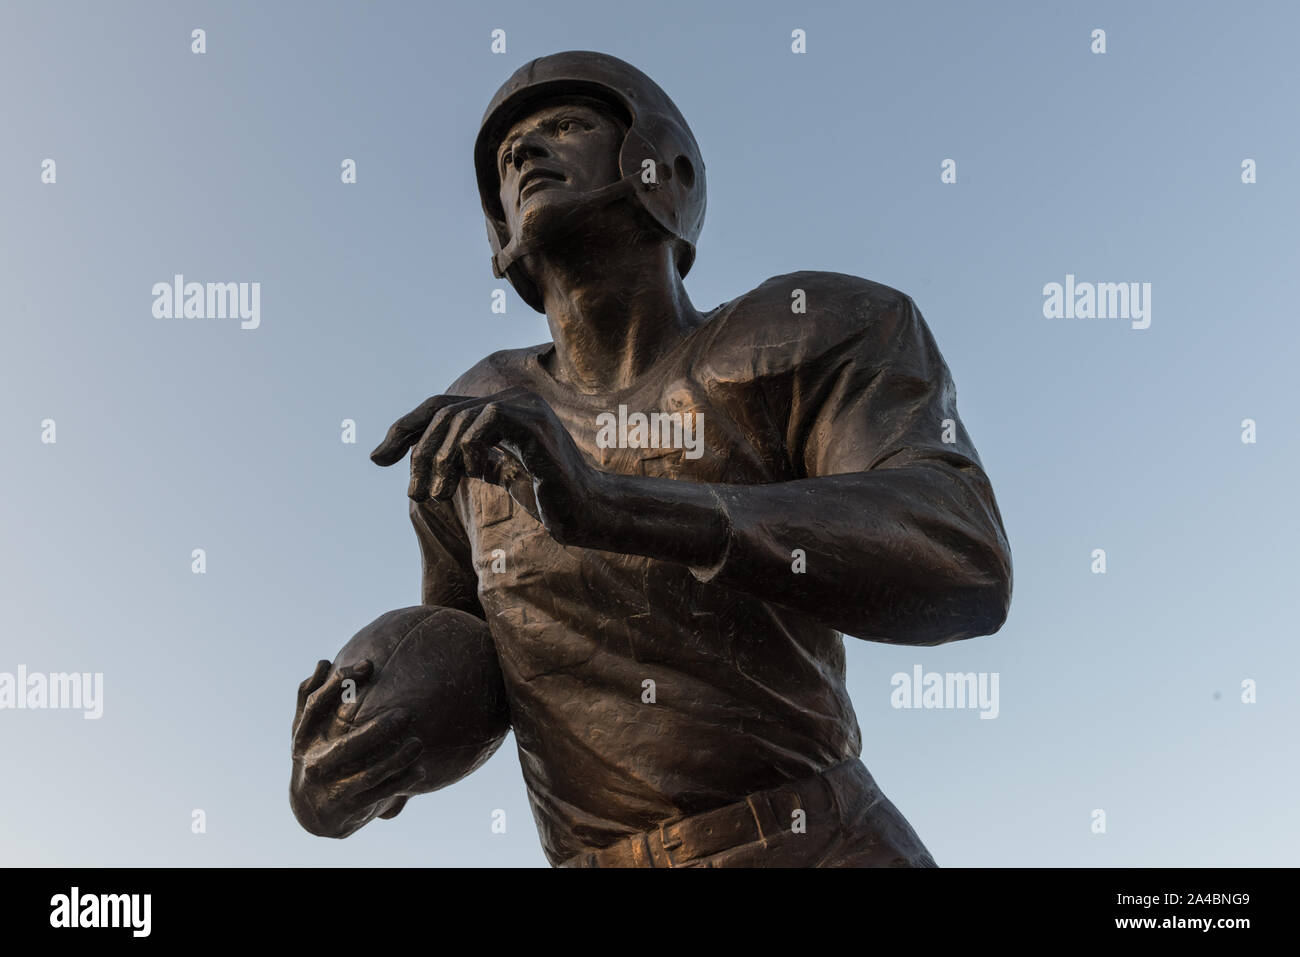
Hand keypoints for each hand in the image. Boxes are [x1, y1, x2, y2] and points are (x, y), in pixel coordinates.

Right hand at [289, 658, 425, 837]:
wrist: (312, 811)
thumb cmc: (317, 756)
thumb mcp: (307, 731)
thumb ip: (311, 697)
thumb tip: (323, 662)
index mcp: (303, 739)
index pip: (316, 707)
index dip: (339, 684)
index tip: (368, 665)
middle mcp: (314, 765)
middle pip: (346, 746)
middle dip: (377, 731)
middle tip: (406, 714)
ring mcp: (330, 789)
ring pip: (367, 774)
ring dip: (395, 760)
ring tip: (418, 743)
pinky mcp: (347, 809)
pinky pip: (378, 795)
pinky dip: (399, 783)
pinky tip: (419, 770)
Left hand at [370, 388, 604, 546]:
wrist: (585, 512)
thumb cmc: (545, 495)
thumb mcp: (497, 472)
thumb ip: (469, 458)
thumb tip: (426, 459)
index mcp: (501, 408)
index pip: (441, 408)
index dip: (405, 429)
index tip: (378, 457)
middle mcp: (512, 399)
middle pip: (442, 412)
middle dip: (418, 452)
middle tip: (414, 494)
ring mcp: (525, 408)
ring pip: (458, 418)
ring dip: (438, 461)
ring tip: (434, 496)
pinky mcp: (535, 425)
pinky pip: (487, 423)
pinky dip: (469, 451)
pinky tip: (475, 477)